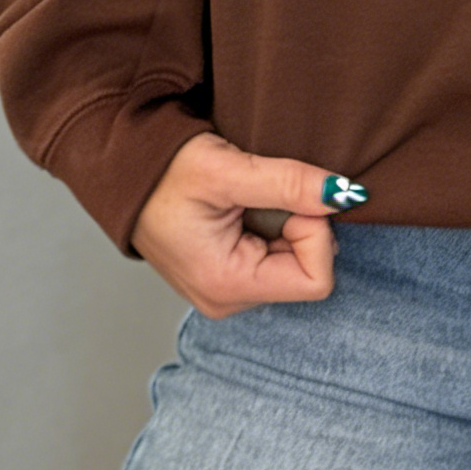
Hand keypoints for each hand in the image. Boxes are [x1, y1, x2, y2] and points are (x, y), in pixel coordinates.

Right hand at [131, 133, 353, 317]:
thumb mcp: (229, 170)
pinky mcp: (227, 274)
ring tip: (246, 199)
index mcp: (227, 286)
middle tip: (260, 195)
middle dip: (300, 225)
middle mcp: (228, 299)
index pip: (315, 278)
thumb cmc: (164, 172)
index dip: (314, 231)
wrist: (125, 170)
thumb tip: (346, 195)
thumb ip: (290, 185)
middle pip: (307, 269)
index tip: (287, 198)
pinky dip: (273, 225)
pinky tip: (243, 207)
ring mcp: (227, 289)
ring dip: (285, 223)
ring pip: (294, 260)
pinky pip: (275, 254)